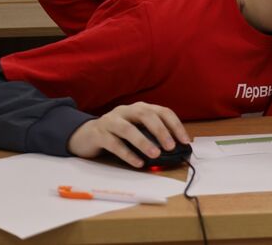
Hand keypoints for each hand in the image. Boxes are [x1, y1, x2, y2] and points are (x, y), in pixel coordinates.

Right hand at [67, 102, 190, 167]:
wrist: (86, 135)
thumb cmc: (118, 133)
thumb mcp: (137, 129)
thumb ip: (152, 134)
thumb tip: (174, 147)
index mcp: (140, 108)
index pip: (163, 111)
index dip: (175, 125)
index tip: (185, 141)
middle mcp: (126, 111)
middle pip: (146, 115)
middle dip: (160, 130)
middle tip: (170, 146)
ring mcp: (111, 121)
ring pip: (128, 129)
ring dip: (143, 142)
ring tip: (155, 154)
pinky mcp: (99, 134)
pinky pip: (113, 144)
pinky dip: (127, 154)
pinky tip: (137, 163)